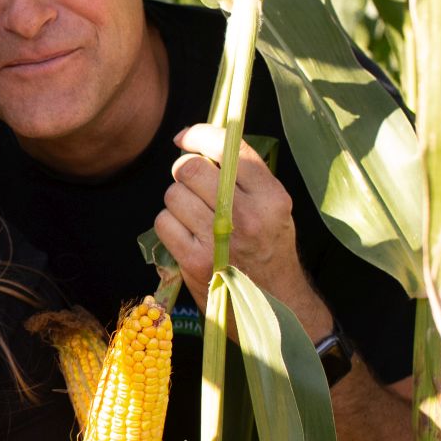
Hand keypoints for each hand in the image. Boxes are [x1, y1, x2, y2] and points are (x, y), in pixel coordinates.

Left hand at [154, 124, 329, 333]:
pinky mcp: (196, 261)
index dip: (198, 135)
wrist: (277, 305)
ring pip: (173, 194)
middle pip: (190, 168)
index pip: (228, 147)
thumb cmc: (269, 250)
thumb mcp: (273, 209)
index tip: (185, 137)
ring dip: (177, 202)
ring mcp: (219, 239)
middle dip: (184, 172)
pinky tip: (186, 236)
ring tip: (195, 217)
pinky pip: (163, 222)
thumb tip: (198, 140)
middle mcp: (247, 215)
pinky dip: (169, 226)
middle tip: (191, 185)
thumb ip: (244, 177)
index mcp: (271, 196)